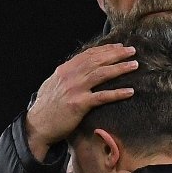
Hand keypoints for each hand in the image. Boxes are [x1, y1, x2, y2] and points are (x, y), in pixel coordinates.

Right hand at [25, 45, 137, 159]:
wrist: (37, 126)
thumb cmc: (46, 108)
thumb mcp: (53, 85)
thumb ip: (66, 76)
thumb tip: (77, 70)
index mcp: (65, 70)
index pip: (88, 55)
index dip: (105, 49)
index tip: (119, 47)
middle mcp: (70, 76)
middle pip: (98, 60)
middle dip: (116, 54)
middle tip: (132, 51)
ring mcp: (75, 89)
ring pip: (102, 74)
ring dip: (120, 68)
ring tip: (134, 65)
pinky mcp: (79, 104)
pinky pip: (102, 97)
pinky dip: (117, 93)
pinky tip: (130, 91)